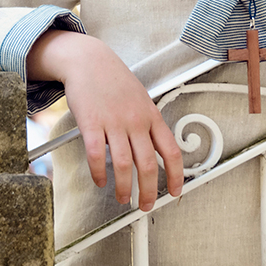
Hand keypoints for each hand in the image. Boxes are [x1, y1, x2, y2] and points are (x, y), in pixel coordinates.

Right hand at [27, 30, 183, 210]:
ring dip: (125, 188)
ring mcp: (114, 122)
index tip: (176, 192)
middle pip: (148, 164)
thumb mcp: (140, 99)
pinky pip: (97, 155)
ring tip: (124, 198)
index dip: (177, 176)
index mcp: (151, 116)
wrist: (89, 60)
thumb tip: (156, 150)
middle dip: (149, 191)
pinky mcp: (91, 124)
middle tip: (146, 205)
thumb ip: (147, 123)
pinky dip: (99, 173)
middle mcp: (136, 121)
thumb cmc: (114, 80)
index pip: (172, 151)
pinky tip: (100, 181)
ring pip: (124, 165)